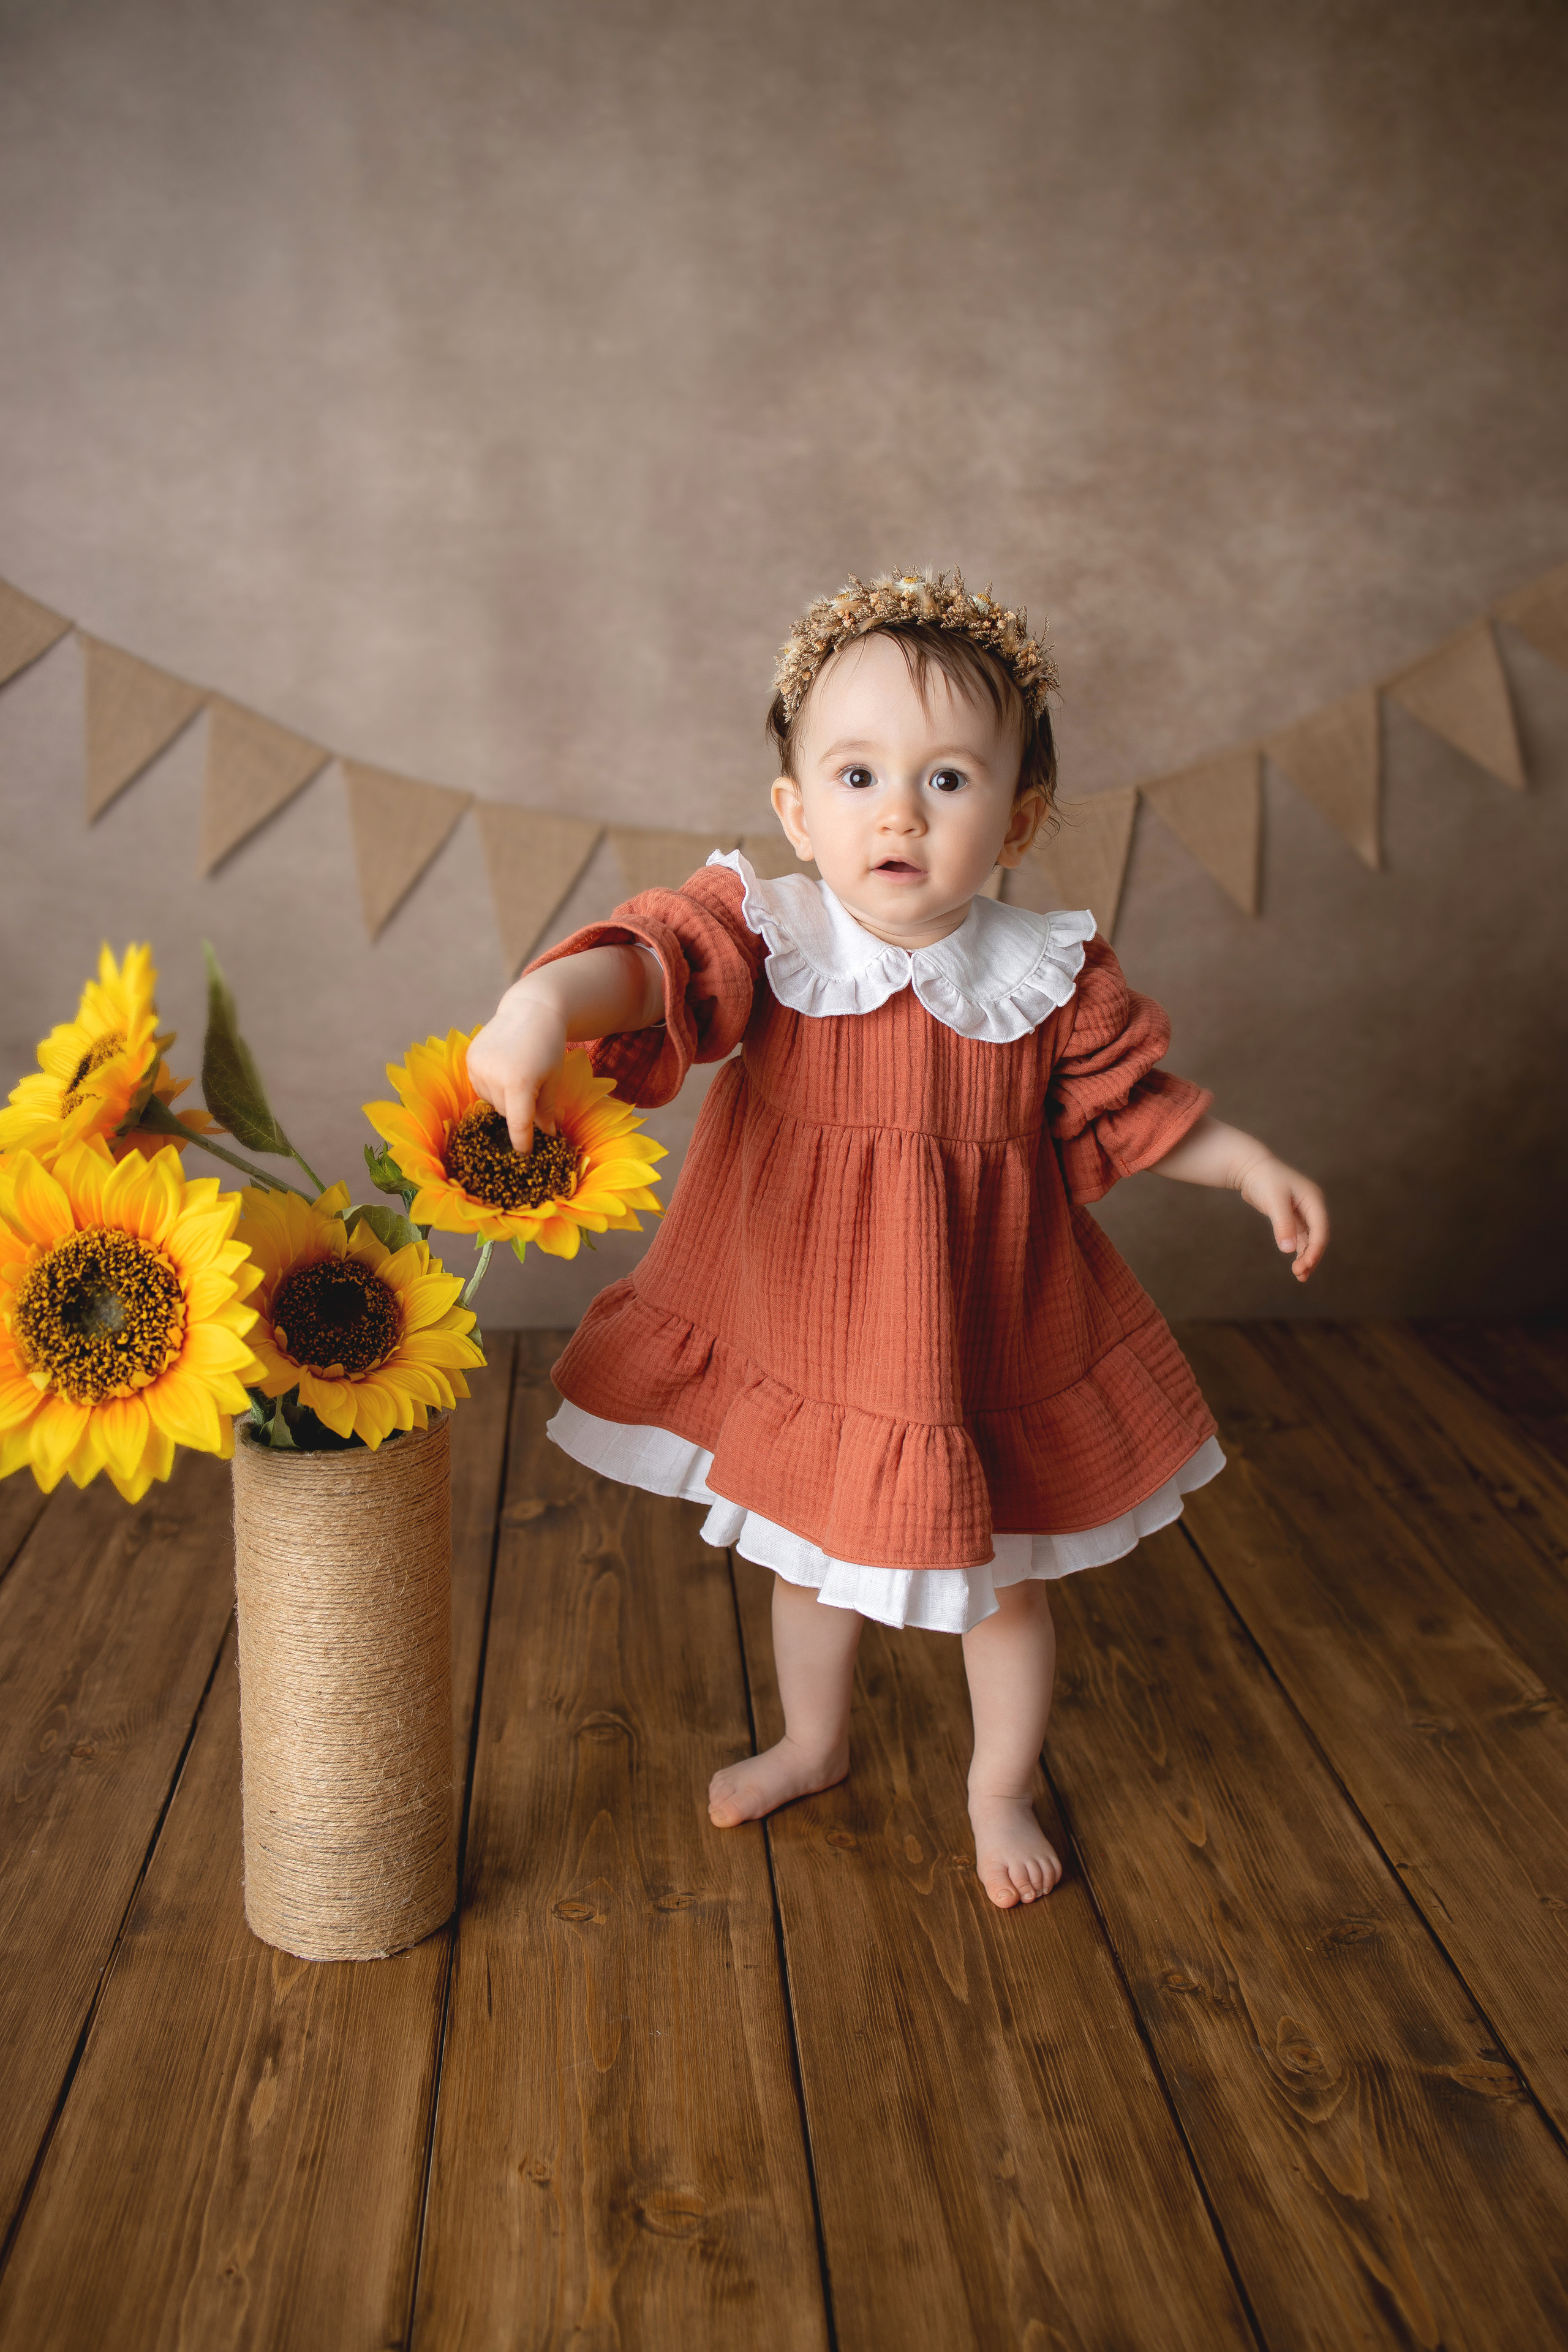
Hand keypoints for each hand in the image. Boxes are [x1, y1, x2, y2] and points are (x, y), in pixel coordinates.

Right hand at [465, 985, 566, 1154]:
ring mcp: (478, 1067)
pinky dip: (493, 1086)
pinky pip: (480, 1087)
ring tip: (519, 1075)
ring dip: (506, 1098)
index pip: (518, 1124)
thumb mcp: (553, 1078)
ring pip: (492, 1102)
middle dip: (520, 1110)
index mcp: (519, 1082)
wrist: (531, 1009)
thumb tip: (546, 1135)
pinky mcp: (469, 1059)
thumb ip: (546, 1108)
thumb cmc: (549, 1045)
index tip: (526, 1154)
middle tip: (534, 1092)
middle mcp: (494, 1075)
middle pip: (506, 1112)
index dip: (522, 1143)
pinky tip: (505, 1070)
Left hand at [1234, 1151, 1328, 1282]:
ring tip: (1299, 1276)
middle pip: (1318, 1237)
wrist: (1250, 1169)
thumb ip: (1282, 1224)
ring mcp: (1304, 1213)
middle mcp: (1312, 1207)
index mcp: (1314, 1200)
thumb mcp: (1273, 1200)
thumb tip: (1288, 1250)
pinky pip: (1300, 1239)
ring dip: (1306, 1257)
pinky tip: (1296, 1265)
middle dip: (1311, 1257)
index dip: (1315, 1249)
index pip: (1320, 1229)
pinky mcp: (1293, 1219)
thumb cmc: (1263, 1180)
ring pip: (1310, 1240)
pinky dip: (1299, 1252)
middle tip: (1300, 1274)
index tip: (1305, 1265)